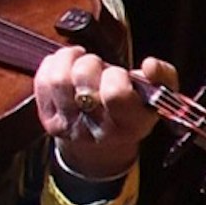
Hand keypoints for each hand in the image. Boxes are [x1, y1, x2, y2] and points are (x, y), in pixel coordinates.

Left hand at [33, 47, 165, 182]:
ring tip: (81, 61)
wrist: (105, 145)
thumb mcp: (157, 98)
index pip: (115, 94)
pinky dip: (53, 64)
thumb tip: (149, 65)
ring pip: (59, 78)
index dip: (115, 75)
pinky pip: (42, 81)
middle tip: (99, 68)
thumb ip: (163, 77)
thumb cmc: (133, 111)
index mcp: (131, 125)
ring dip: (70, 59)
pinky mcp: (50, 121)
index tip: (119, 75)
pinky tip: (66, 66)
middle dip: (92, 64)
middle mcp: (99, 130)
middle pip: (83, 80)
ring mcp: (71, 127)